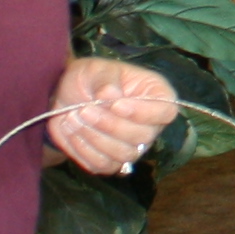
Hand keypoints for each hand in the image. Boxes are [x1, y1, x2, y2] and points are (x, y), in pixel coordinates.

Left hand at [49, 58, 180, 176]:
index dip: (144, 112)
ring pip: (123, 154)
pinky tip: (71, 131)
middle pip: (143, 137)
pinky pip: (103, 165)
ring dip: (94, 137)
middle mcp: (150, 125)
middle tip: (83, 110)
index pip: (166, 112)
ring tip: (72, 118)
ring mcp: (132, 147)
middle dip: (110, 125)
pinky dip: (84, 150)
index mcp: (156, 95)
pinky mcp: (112, 162)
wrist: (68, 96)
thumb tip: (109, 96)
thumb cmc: (91, 78)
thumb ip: (106, 80)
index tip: (116, 104)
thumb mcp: (97, 68)